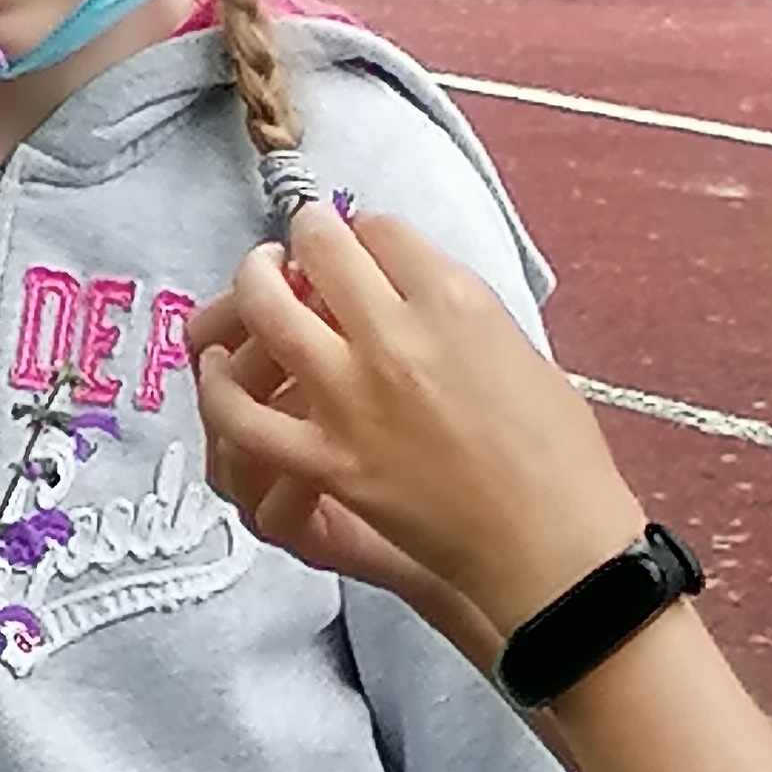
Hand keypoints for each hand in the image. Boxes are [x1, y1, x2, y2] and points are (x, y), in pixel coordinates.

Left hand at [192, 203, 644, 633]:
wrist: (547, 541)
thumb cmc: (555, 450)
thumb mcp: (517, 347)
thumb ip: (455, 310)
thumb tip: (405, 288)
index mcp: (453, 301)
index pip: (382, 230)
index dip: (365, 230)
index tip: (363, 243)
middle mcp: (394, 336)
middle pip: (321, 249)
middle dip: (306, 234)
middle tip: (301, 242)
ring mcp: (350, 398)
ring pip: (268, 311)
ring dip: (255, 282)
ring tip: (258, 280)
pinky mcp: (324, 461)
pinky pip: (244, 416)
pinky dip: (219, 386)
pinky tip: (216, 368)